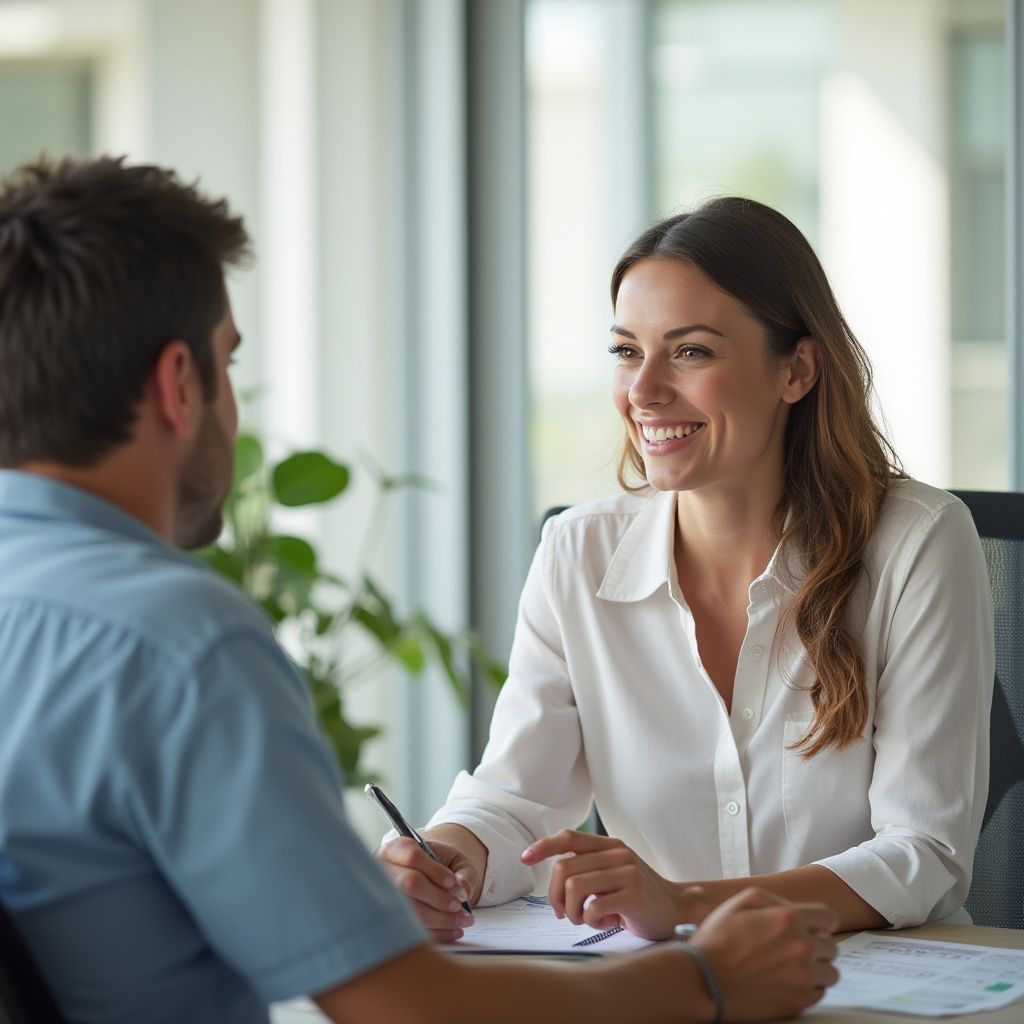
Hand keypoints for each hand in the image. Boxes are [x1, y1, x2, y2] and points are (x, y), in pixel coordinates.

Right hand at [375, 837, 478, 941]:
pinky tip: (455, 932)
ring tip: (463, 920)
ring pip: (409, 911)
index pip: (412, 856)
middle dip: (437, 898)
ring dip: (439, 919)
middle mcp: (383, 872)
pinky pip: (412, 932)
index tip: (453, 882)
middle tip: (458, 905)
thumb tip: (463, 889)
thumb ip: (463, 871)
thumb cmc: (441, 864)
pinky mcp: (389, 922)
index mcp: (397, 849)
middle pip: (407, 884)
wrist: (430, 875)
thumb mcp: (455, 859)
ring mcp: (383, 898)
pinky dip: (437, 934)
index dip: (435, 871)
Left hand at [521, 829, 708, 939]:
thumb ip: (589, 868)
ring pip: (574, 889)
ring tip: (588, 919)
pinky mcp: (634, 894)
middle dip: (556, 898)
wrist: (678, 909)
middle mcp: (617, 854)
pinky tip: (608, 922)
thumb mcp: (613, 872)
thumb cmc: (637, 896)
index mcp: (609, 845)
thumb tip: (554, 875)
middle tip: (567, 914)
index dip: (543, 846)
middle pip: (563, 869)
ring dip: (574, 912)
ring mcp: (627, 872)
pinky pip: (593, 909)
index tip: (525, 858)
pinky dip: (592, 922)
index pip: (568, 838)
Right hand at [689, 887, 839, 1020]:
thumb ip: (773, 900)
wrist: (703, 979)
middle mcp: (801, 947)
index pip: (828, 918)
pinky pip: (820, 993)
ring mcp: (802, 977)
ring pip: (830, 972)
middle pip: (830, 946)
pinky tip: (787, 981)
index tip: (810, 927)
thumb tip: (793, 909)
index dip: (819, 922)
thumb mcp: (740, 901)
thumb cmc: (718, 939)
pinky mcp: (798, 1001)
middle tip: (791, 948)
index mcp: (789, 919)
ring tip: (792, 967)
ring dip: (816, 968)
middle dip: (815, 944)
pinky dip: (808, 987)